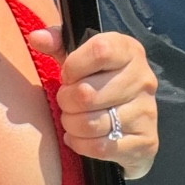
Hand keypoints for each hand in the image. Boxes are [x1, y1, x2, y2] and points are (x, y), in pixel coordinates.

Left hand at [26, 27, 158, 179]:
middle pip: (88, 93)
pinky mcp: (146, 141)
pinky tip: (78, 138)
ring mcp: (148, 112)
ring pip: (92, 123)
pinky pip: (102, 147)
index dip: (73, 66)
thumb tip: (36, 37)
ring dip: (71, 124)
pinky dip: (81, 145)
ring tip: (71, 120)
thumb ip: (58, 43)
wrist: (130, 123)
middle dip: (66, 101)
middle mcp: (144, 79)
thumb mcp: (79, 58)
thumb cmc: (98, 83)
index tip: (68, 75)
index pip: (100, 50)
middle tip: (66, 102)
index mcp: (129, 51)